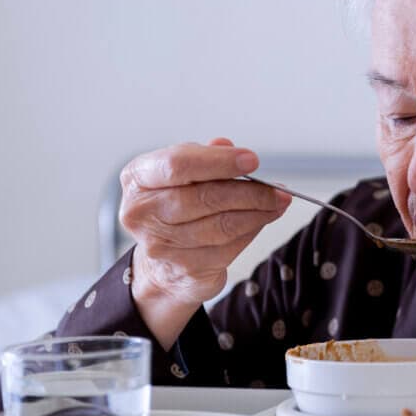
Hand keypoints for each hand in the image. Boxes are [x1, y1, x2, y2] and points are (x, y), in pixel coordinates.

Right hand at [119, 138, 289, 348]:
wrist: (162, 267)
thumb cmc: (174, 209)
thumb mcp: (181, 175)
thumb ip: (203, 158)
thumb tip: (227, 146)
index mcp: (138, 178)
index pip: (178, 164)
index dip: (218, 161)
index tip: (252, 160)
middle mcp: (142, 212)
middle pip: (204, 197)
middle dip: (249, 191)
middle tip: (276, 188)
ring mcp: (161, 245)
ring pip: (221, 225)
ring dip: (257, 213)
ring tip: (277, 202)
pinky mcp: (185, 268)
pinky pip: (229, 247)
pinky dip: (252, 231)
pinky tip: (263, 219)